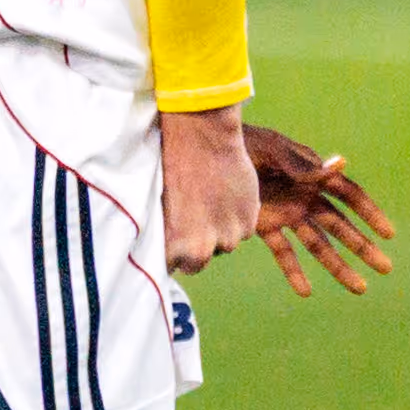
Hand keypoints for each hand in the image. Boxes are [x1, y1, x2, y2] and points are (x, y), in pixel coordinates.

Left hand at [160, 101, 260, 274]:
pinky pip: (243, 230)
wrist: (201, 141)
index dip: (172, 256)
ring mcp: (228, 237)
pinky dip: (238, 218)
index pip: (171, 268)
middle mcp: (201, 249)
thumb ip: (167, 234)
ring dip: (220, 231)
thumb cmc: (172, 169)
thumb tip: (165, 248)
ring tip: (210, 203)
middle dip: (197, 248)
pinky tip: (227, 196)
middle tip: (193, 223)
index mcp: (173, 246)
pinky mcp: (248, 223)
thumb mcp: (161, 207)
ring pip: (224, 245)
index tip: (172, 244)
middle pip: (198, 263)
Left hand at [239, 118, 395, 300]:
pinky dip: (293, 271)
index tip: (389, 234)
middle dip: (364, 246)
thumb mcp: (272, 150)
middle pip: (340, 226)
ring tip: (360, 288)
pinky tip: (306, 292)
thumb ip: (302, 164)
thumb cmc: (244, 143)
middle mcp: (305, 197)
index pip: (349, 195)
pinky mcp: (265, 225)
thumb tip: (342, 163)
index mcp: (313, 174)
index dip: (370, 213)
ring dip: (337, 265)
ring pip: (318, 244)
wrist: (206, 151)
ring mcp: (287, 213)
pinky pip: (283, 251)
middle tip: (387, 268)